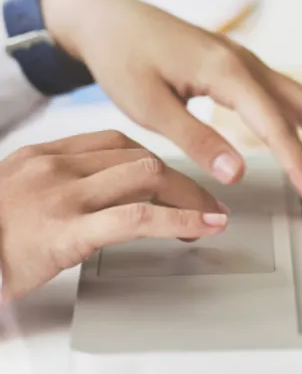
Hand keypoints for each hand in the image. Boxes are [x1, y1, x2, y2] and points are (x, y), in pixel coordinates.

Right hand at [0, 131, 228, 301]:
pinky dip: (179, 221)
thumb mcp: (12, 194)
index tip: (174, 178)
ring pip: (146, 177)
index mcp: (42, 155)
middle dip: (181, 181)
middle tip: (205, 203)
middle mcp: (54, 167)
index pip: (115, 142)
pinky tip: (201, 227)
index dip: (154, 160)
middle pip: (139, 158)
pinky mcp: (66, 231)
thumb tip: (95, 194)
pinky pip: (136, 218)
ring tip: (209, 218)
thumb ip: (53, 186)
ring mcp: (60, 196)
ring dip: (188, 198)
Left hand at [41, 0, 301, 207]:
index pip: (277, 126)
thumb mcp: (148, 104)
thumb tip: (236, 174)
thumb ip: (195, 138)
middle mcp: (250, 64)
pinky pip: (291, 99)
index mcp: (228, 71)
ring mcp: (251, 65)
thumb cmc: (122, 56)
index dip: (301, 165)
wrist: (108, 16)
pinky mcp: (244, 71)